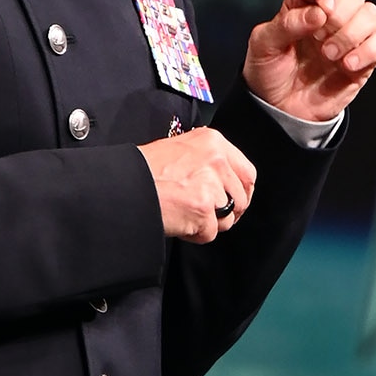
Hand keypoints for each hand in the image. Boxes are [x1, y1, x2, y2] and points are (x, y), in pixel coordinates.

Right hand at [137, 127, 256, 242]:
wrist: (128, 185)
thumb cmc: (146, 168)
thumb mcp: (181, 148)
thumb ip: (207, 158)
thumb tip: (223, 176)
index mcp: (214, 141)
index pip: (248, 173)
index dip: (242, 192)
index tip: (235, 201)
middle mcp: (217, 161)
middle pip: (241, 199)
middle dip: (228, 212)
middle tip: (208, 214)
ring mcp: (212, 185)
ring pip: (228, 219)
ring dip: (209, 223)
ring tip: (185, 213)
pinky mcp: (204, 209)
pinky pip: (210, 233)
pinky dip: (195, 234)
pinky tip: (179, 220)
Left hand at [242, 0, 375, 122]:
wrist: (278, 110)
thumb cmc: (268, 70)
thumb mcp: (263, 44)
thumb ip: (287, 25)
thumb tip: (319, 14)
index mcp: (304, 2)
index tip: (324, 9)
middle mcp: (330, 15)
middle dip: (342, 13)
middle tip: (321, 38)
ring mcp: (349, 36)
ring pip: (372, 13)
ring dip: (353, 34)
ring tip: (329, 56)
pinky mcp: (364, 59)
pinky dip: (369, 51)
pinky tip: (347, 65)